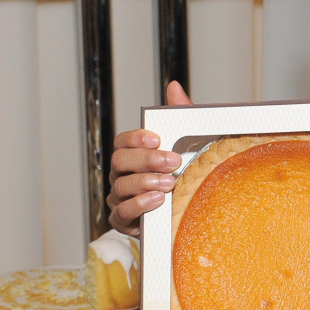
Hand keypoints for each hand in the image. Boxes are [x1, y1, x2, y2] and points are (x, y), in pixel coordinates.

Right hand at [107, 80, 190, 234]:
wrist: (189, 215)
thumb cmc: (184, 178)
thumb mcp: (188, 145)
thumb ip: (179, 116)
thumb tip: (174, 87)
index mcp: (132, 156)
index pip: (123, 142)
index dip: (136, 138)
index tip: (157, 138)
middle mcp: (121, 176)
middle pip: (119, 162)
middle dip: (146, 160)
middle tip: (172, 162)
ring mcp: (120, 199)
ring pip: (121, 187)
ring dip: (145, 183)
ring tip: (168, 184)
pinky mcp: (124, 222)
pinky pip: (122, 213)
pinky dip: (138, 206)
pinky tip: (156, 201)